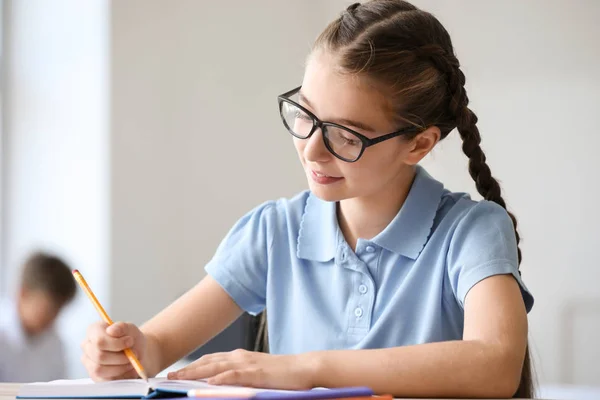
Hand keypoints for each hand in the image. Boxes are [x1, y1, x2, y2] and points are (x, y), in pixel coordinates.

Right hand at [81, 321, 146, 380]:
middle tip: (134, 353)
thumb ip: (121, 327)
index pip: (99, 341)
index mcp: (93, 331)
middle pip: (99, 356)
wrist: (136, 352)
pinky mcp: (95, 376)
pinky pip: (105, 380)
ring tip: (131, 362)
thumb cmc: (130, 338)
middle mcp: (87, 347)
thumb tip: (111, 330)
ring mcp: (88, 362)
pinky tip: (127, 368)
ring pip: (99, 370)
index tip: (130, 341)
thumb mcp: (130, 329)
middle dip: (121, 357)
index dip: (116, 344)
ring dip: (120, 367)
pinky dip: (120, 375)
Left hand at [167, 349, 315, 389]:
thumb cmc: (282, 375)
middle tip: (167, 377)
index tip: (174, 374)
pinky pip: (235, 375)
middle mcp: (240, 357)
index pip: (210, 361)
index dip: (191, 366)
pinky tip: (209, 383)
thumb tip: (218, 386)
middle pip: (207, 362)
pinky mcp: (257, 372)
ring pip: (216, 366)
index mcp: (239, 357)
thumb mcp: (256, 374)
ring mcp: (248, 364)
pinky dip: (220, 378)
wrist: (304, 368)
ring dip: (195, 372)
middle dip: (186, 369)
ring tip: (178, 379)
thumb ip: (238, 377)